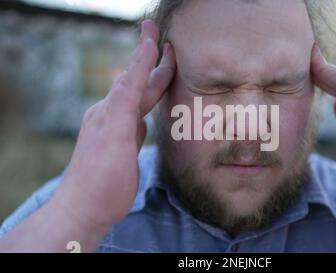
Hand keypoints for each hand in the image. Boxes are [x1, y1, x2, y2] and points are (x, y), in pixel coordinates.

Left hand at [54, 20, 175, 231]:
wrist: (85, 209)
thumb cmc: (101, 180)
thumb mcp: (114, 138)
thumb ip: (126, 104)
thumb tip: (134, 75)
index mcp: (111, 111)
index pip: (132, 77)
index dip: (144, 56)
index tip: (154, 34)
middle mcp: (112, 116)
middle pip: (137, 85)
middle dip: (150, 63)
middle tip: (162, 41)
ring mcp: (117, 131)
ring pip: (139, 100)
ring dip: (152, 82)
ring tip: (165, 68)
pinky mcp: (122, 145)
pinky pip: (138, 117)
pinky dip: (149, 105)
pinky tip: (152, 107)